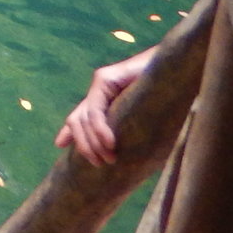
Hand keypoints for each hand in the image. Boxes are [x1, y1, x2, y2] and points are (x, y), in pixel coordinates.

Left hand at [55, 48, 154, 167]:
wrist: (173, 69)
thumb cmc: (164, 96)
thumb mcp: (139, 118)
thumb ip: (125, 129)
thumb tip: (119, 152)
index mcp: (103, 100)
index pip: (78, 116)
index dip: (69, 132)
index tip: (59, 144)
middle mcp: (97, 91)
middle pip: (76, 121)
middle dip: (83, 145)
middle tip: (98, 163)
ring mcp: (99, 83)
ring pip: (84, 118)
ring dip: (93, 142)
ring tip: (108, 158)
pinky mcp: (105, 79)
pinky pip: (96, 109)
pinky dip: (100, 129)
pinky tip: (109, 143)